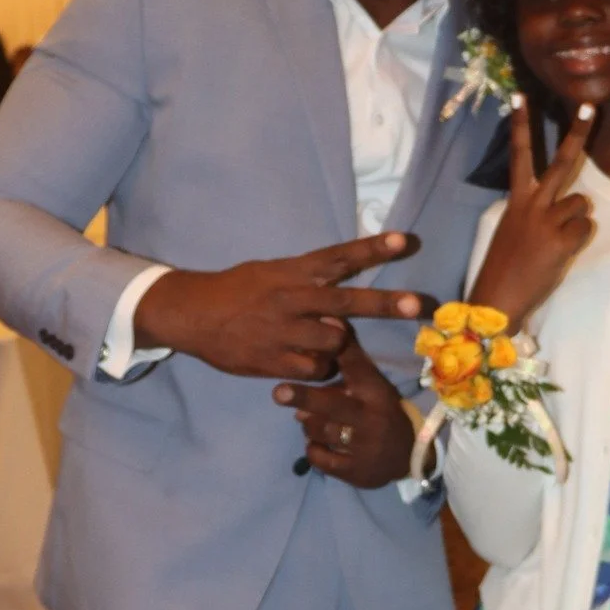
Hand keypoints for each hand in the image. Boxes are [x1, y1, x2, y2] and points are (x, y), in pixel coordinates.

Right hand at [134, 229, 434, 380]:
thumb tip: (342, 293)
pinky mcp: (275, 360)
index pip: (340, 257)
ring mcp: (284, 330)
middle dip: (385, 303)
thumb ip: (309, 280)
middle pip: (348, 301)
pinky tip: (297, 359)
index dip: (373, 249)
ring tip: (312, 340)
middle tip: (417, 304)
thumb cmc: (238, 291)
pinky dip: (316, 367)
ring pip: (335, 341)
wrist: (192, 315)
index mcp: (293, 272)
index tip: (405, 241)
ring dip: (335, 345)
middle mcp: (293, 298)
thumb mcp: (272, 272)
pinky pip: (315, 368)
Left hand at [273, 335, 416, 487]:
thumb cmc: (379, 410)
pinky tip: (317, 443)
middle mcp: (371, 418)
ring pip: (321, 431)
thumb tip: (325, 318)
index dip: (338, 349)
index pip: (356, 366)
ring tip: (307, 420)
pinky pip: (321, 458)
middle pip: (332, 405)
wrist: (408, 456)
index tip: (321, 327)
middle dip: (304, 397)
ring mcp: (364, 447)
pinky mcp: (355, 471)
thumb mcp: (371, 383)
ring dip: (308, 424)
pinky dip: (313, 448)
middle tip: (277, 392)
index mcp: (376, 392)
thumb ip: (348, 355)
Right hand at [468, 96, 596, 329]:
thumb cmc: (504, 266)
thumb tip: (570, 205)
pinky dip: (578, 240)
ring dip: (576, 219)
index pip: (518, 154)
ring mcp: (548, 221)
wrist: (496, 299)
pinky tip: (560, 253)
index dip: (520, 125)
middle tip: (591, 106)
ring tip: (557, 238)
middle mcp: (532, 204)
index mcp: (516, 199)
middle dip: (578, 133)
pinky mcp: (561, 241)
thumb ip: (535, 211)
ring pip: (581, 203)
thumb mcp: (511, 229)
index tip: (521, 96)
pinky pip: (585, 229)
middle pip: (562, 162)